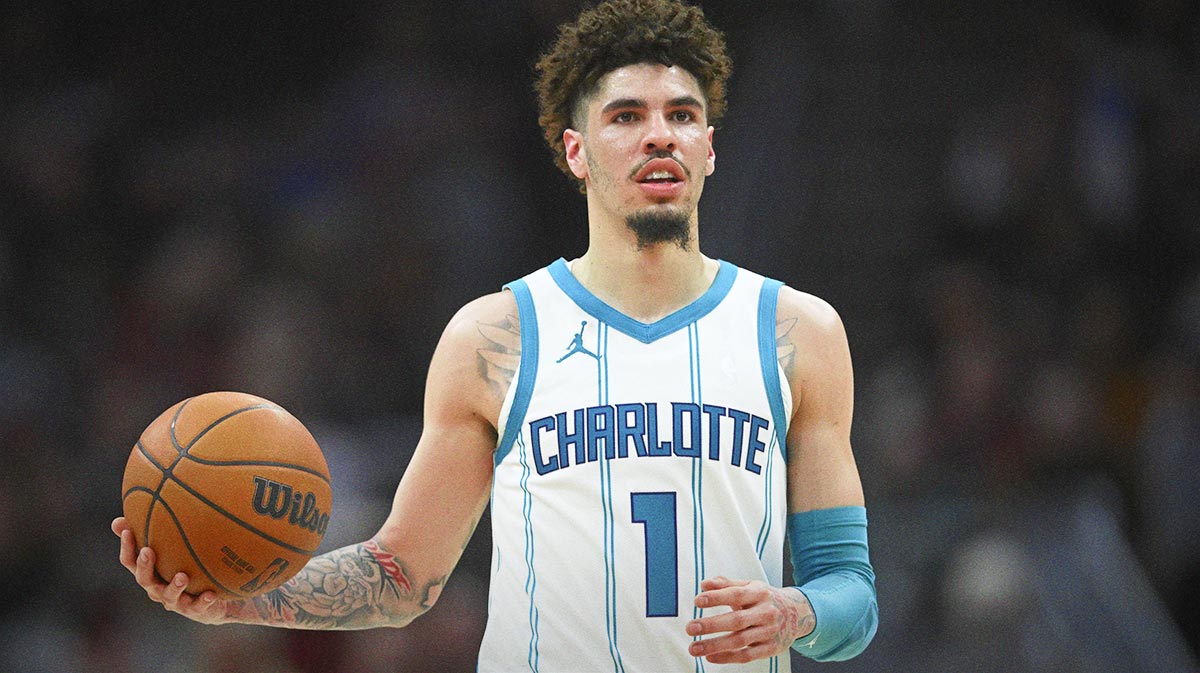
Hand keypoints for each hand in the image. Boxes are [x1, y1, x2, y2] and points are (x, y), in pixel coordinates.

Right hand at [111, 516, 235, 624]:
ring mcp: (175, 601)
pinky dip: (203, 600)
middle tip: (148, 551)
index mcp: (149, 573)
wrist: (212, 600)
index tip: (127, 530)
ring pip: (170, 596)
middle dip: (145, 566)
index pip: (130, 561)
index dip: (126, 547)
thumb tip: (143, 505)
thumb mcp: (172, 551)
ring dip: (175, 586)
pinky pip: (198, 606)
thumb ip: (158, 531)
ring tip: (182, 576)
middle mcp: (157, 588)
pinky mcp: (195, 610)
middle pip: (145, 579)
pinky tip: (210, 593)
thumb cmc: (186, 570)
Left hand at [685, 576, 814, 663]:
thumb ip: (725, 585)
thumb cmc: (765, 599)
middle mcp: (766, 613)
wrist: (796, 613)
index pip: (736, 595)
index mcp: (760, 593)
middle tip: (690, 627)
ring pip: (740, 641)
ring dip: (715, 645)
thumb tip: (704, 584)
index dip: (716, 597)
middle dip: (712, 625)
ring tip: (695, 648)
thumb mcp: (749, 586)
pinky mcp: (770, 648)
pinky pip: (747, 655)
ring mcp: (769, 632)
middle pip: (737, 620)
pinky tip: (711, 657)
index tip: (697, 601)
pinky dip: (727, 658)